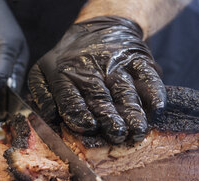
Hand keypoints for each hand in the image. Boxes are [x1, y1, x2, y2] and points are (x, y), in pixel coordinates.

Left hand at [28, 17, 165, 143]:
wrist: (98, 29)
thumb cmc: (67, 59)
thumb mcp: (43, 71)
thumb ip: (42, 94)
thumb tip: (47, 116)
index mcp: (65, 75)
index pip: (70, 97)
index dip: (79, 112)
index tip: (88, 127)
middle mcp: (91, 71)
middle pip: (100, 97)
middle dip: (109, 117)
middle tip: (116, 134)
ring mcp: (116, 65)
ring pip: (125, 90)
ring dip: (132, 111)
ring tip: (137, 130)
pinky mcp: (137, 60)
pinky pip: (147, 75)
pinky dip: (153, 90)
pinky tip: (156, 107)